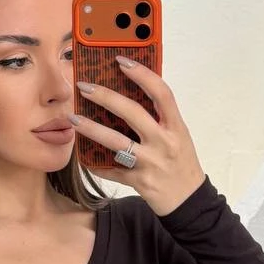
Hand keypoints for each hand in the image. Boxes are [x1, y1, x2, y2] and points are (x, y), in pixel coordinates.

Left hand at [66, 56, 206, 216]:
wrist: (190, 202)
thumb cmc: (183, 165)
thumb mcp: (179, 137)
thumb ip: (160, 118)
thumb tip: (133, 94)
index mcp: (176, 127)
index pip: (161, 93)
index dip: (142, 74)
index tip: (121, 61)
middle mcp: (164, 143)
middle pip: (132, 112)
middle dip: (105, 96)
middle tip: (84, 86)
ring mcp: (150, 163)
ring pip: (115, 142)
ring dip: (91, 128)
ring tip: (73, 119)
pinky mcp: (139, 181)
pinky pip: (112, 171)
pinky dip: (96, 164)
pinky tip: (83, 157)